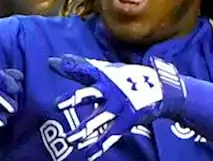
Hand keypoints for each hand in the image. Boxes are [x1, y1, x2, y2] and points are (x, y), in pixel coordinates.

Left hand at [48, 55, 186, 160]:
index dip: (70, 66)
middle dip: (75, 99)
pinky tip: (89, 155)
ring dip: (84, 130)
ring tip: (70, 140)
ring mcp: (119, 106)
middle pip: (90, 94)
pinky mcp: (128, 120)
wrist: (161, 89)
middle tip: (57, 105)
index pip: (85, 69)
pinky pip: (112, 135)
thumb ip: (78, 68)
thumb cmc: (125, 78)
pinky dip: (101, 145)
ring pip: (98, 120)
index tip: (52, 64)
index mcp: (104, 74)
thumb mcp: (105, 70)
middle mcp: (110, 89)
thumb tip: (51, 62)